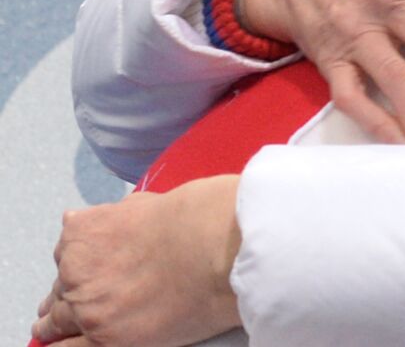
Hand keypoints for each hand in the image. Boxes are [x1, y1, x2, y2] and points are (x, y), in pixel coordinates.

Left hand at [33, 176, 240, 346]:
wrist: (222, 247)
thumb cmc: (198, 219)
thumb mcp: (150, 203)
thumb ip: (120, 215)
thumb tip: (109, 218)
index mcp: (84, 231)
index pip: (68, 250)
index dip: (81, 260)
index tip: (88, 268)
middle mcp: (75, 269)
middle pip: (60, 287)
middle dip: (70, 292)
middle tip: (76, 300)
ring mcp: (88, 307)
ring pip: (56, 322)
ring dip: (57, 324)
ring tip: (53, 330)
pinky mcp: (105, 339)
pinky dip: (64, 346)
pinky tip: (61, 346)